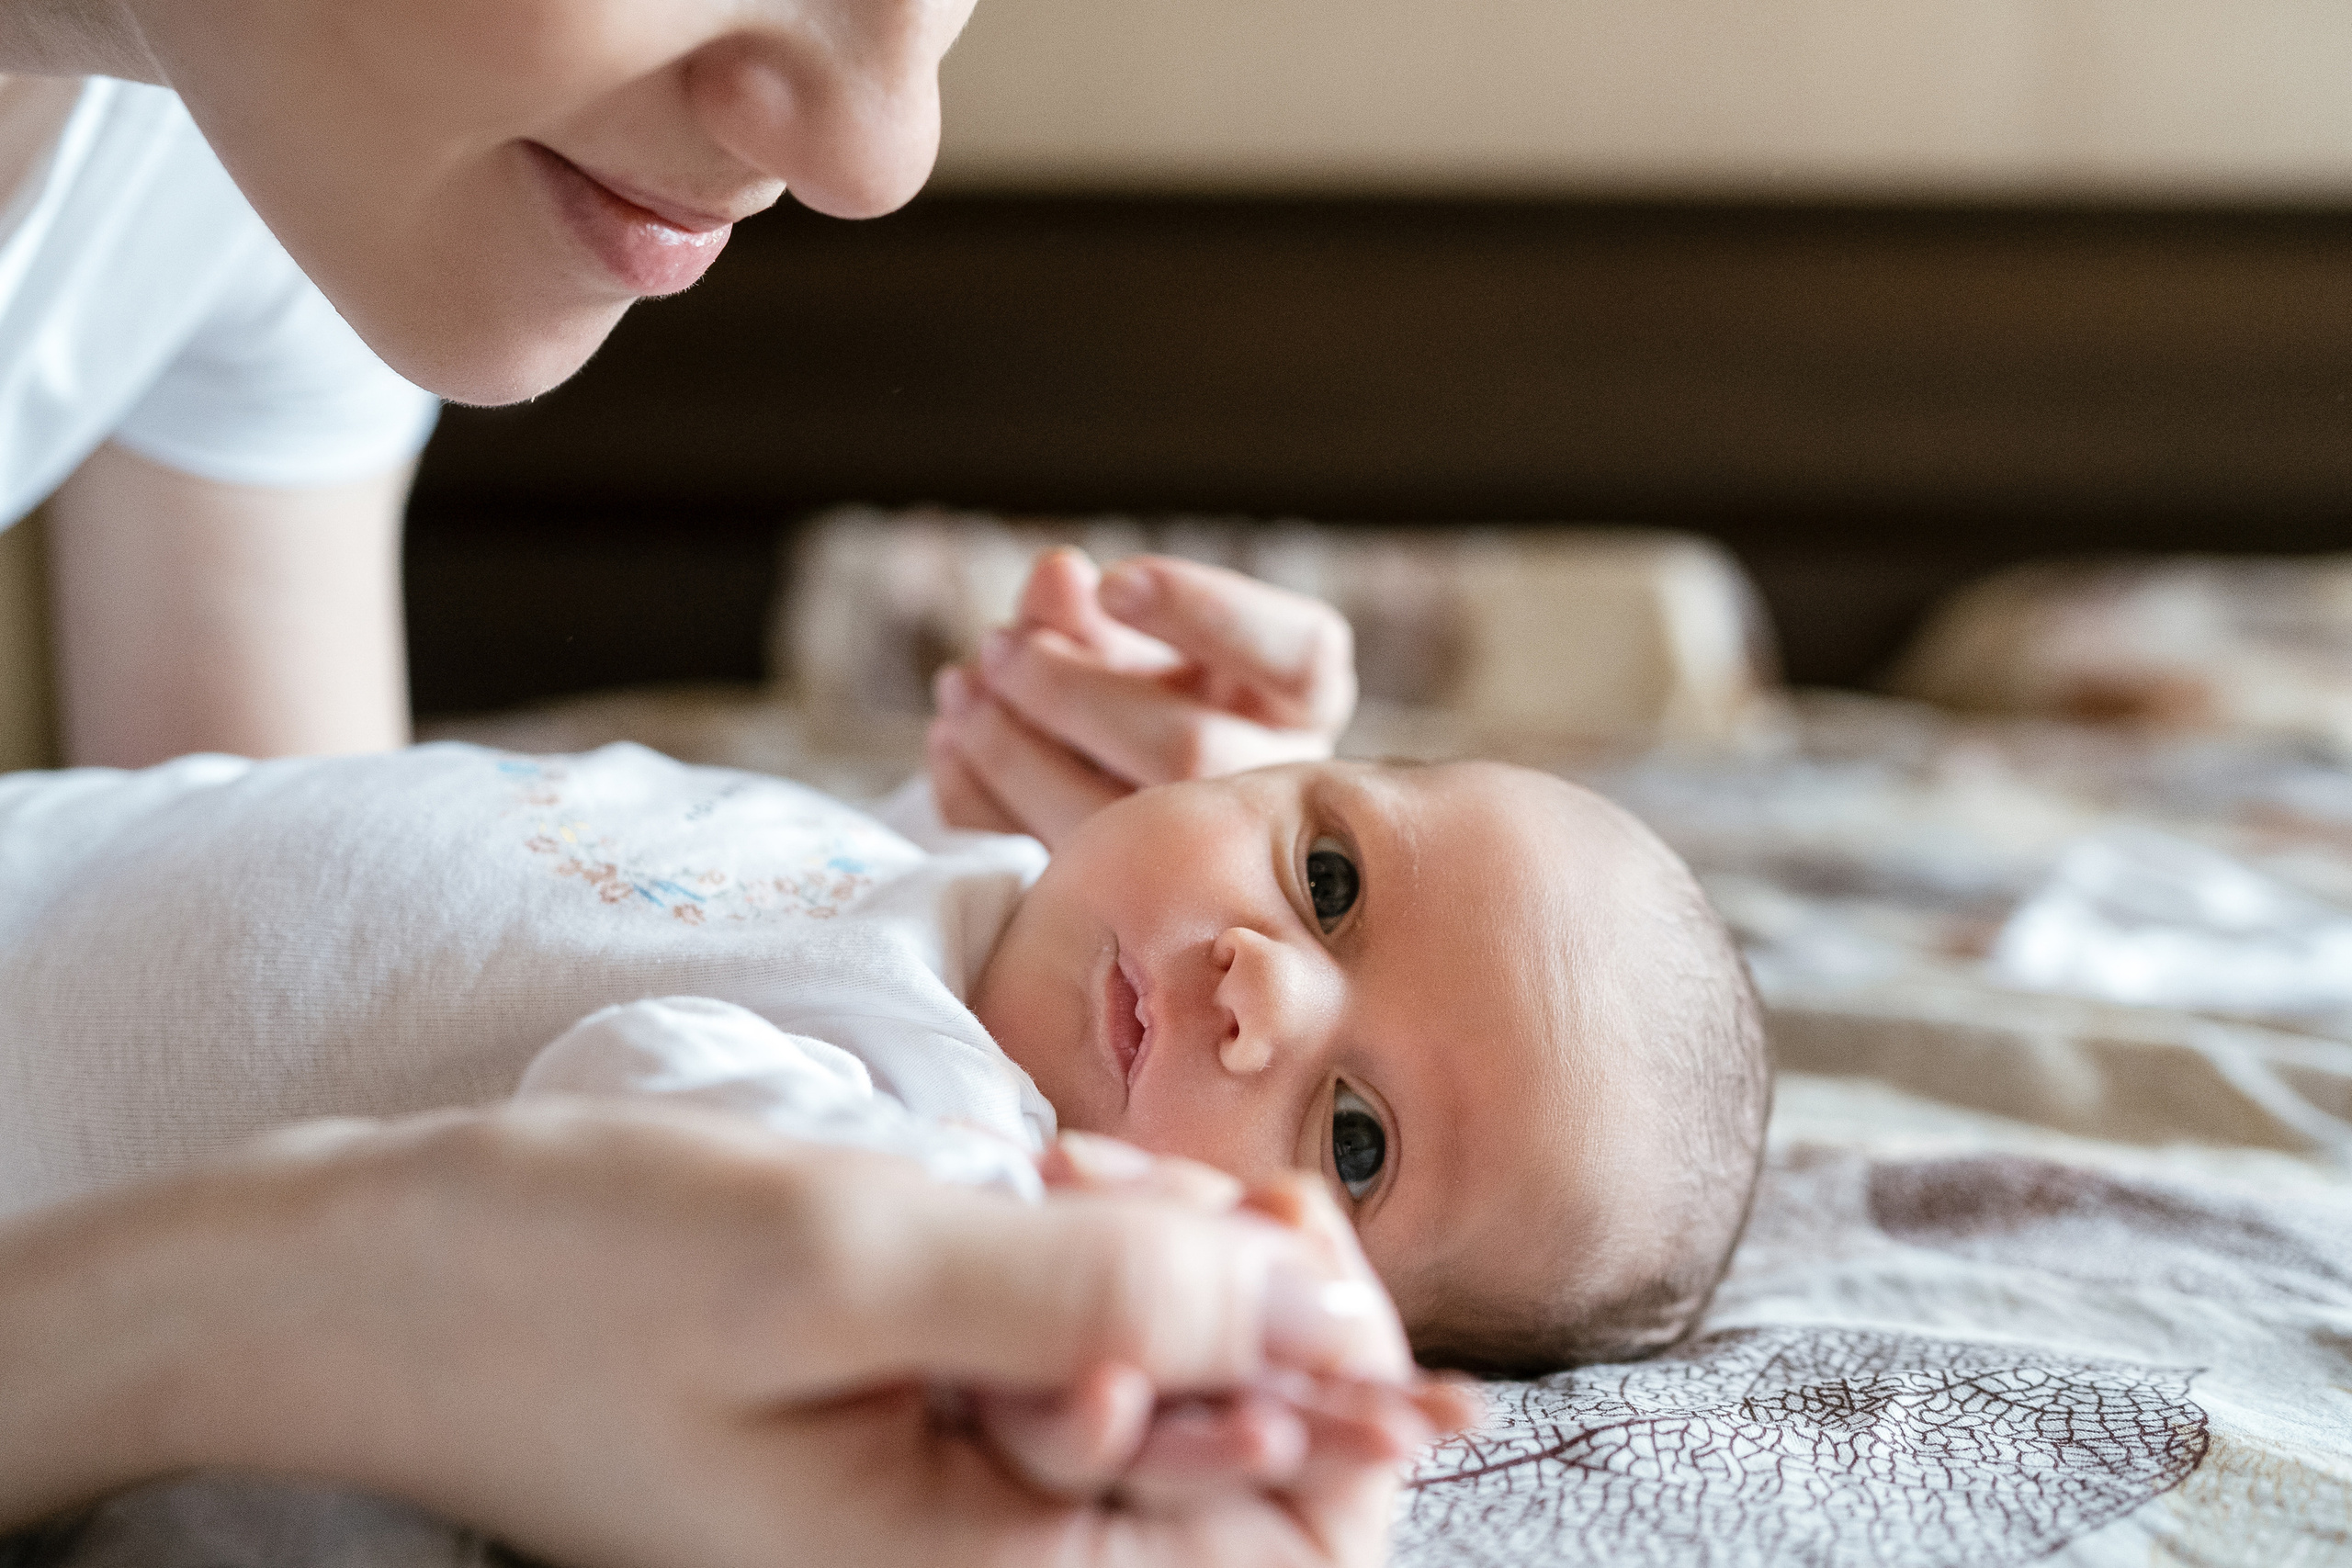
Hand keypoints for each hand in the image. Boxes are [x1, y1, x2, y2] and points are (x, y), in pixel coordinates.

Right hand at [0, 1101, 1456, 1567]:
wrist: (361, 1280)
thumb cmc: (565, 1274)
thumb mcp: (842, 1260)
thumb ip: (1089, 1294)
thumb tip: (1312, 1313)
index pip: (1281, 1546)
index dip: (1347, 1393)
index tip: (1292, 1232)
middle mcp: (971, 1558)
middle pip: (1241, 1459)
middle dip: (1243, 1300)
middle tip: (1145, 1181)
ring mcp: (940, 1487)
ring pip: (1164, 1382)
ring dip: (1157, 1258)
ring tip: (1051, 1168)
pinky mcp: (908, 1411)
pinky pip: (1064, 1345)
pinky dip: (1079, 1248)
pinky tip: (1024, 1175)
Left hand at [928, 549, 1356, 847]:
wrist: (1114, 788)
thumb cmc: (1134, 693)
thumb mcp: (1122, 638)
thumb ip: (1090, 609)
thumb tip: (1057, 576)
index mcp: (1303, 699)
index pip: (1294, 651)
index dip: (1202, 611)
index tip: (1112, 580)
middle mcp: (1282, 787)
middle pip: (1190, 750)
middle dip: (1072, 692)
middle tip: (997, 646)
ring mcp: (1212, 868)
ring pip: (1120, 822)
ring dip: (1014, 752)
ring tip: (962, 690)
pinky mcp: (1129, 920)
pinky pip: (1044, 870)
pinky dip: (980, 803)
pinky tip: (950, 746)